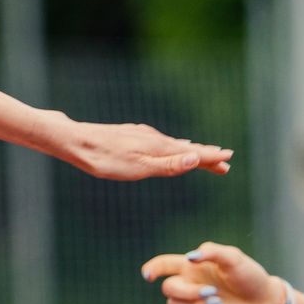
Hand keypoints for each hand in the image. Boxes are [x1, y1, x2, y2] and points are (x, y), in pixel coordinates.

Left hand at [63, 120, 230, 179]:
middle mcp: (154, 138)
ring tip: (202, 154)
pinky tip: (167, 146)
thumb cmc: (105, 159)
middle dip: (205, 156)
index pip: (192, 154)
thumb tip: (196, 157)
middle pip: (186, 149)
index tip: (229, 159)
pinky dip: (171, 146)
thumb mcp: (138, 167)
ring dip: (190, 151)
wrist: (75, 141)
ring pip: (172, 144)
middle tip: (224, 162)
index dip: (210, 158)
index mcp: (159, 147)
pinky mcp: (131, 135)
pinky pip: (159, 141)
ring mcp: (142, 135)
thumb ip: (167, 164)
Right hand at [142, 242, 282, 303]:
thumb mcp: (235, 258)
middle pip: (167, 289)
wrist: (265, 302)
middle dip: (186, 292)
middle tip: (211, 292)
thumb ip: (212, 252)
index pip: (164, 265)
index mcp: (193, 268)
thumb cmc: (250, 276)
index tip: (148, 275)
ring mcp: (194, 303)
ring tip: (218, 302)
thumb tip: (190, 258)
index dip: (152, 268)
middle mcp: (190, 285)